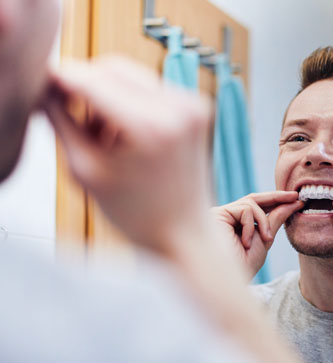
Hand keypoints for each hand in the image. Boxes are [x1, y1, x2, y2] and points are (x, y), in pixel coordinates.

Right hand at [43, 56, 211, 252]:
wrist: (184, 231)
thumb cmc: (139, 214)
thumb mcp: (86, 172)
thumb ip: (62, 124)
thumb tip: (48, 90)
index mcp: (152, 128)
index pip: (93, 81)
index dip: (62, 79)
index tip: (44, 82)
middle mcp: (179, 109)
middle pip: (113, 68)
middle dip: (85, 86)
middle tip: (70, 116)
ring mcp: (193, 105)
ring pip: (131, 75)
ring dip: (107, 95)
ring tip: (104, 139)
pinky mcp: (197, 107)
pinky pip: (150, 88)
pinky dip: (129, 102)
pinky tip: (125, 135)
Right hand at [211, 192, 302, 276]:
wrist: (226, 282)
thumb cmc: (242, 266)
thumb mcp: (264, 240)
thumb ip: (275, 220)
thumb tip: (291, 204)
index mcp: (236, 224)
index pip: (256, 207)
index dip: (276, 201)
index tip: (296, 200)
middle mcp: (225, 217)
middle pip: (253, 199)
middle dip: (276, 197)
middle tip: (295, 196)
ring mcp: (220, 215)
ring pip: (251, 203)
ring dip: (264, 222)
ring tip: (266, 240)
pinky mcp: (216, 214)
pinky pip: (244, 210)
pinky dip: (251, 226)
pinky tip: (245, 243)